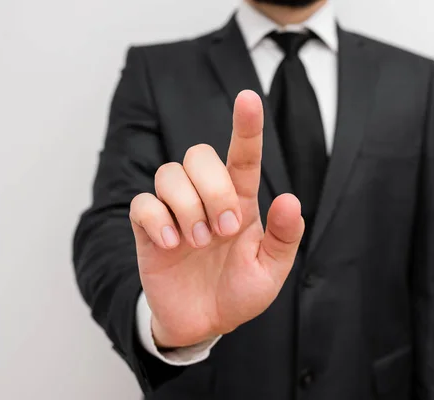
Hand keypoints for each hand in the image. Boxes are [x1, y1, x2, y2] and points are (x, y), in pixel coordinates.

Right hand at [129, 90, 304, 347]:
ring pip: (169, 173)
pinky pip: (142, 203)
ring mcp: (175, 211)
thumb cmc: (238, 292)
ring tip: (198, 242)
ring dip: (187, 207)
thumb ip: (283, 237)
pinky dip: (158, 220)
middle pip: (199, 155)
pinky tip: (172, 245)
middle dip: (213, 189)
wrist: (202, 322)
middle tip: (224, 231)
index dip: (246, 127)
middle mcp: (206, 198)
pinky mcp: (149, 229)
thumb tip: (290, 199)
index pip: (243, 156)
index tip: (249, 98)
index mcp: (240, 202)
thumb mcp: (270, 271)